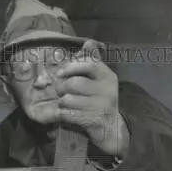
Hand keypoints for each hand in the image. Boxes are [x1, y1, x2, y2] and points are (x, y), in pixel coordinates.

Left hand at [55, 39, 129, 158]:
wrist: (111, 127)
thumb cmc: (101, 99)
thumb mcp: (100, 80)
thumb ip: (92, 61)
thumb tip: (88, 42)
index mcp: (108, 76)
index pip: (90, 64)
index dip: (71, 67)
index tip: (60, 73)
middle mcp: (106, 90)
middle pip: (73, 84)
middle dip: (61, 88)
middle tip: (60, 92)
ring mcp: (99, 107)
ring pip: (67, 100)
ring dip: (61, 103)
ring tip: (65, 104)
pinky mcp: (91, 121)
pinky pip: (67, 114)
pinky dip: (61, 114)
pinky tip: (64, 114)